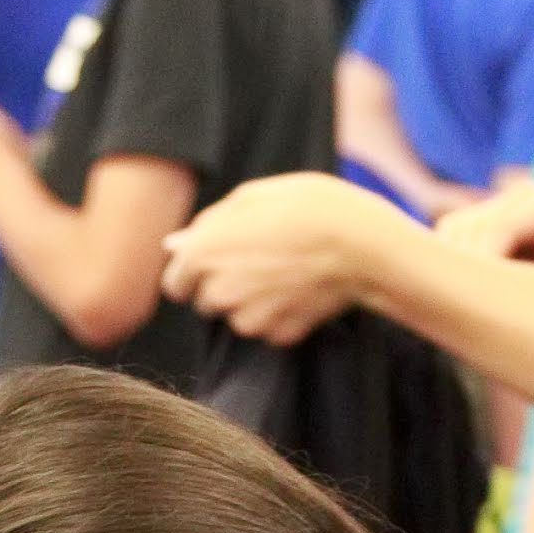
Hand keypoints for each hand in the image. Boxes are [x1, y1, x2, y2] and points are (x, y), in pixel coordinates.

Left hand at [158, 173, 403, 344]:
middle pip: (206, 304)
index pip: (175, 284)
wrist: (359, 242)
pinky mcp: (280, 335)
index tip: (214, 265)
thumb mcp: (252, 197)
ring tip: (284, 272)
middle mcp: (219, 292)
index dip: (193, 274)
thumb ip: (208, 225)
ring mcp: (249, 319)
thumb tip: (175, 245)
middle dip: (223, 287)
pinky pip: (270, 329)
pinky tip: (300, 289)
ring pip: (239, 318)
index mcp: (202, 253)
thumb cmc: (305, 207)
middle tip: (258, 262)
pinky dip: (280, 315)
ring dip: (253, 303)